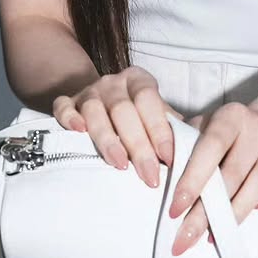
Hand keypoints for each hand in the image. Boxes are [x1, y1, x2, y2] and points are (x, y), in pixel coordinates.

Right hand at [52, 66, 179, 188]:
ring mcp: (88, 92)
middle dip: (138, 145)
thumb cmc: (137, 115)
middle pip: (123, 110)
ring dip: (108, 139)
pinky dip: (69, 118)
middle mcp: (113, 83)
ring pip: (95, 111)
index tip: (168, 158)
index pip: (149, 100)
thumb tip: (195, 154)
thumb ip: (173, 129)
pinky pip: (63, 107)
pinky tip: (78, 133)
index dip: (159, 129)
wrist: (102, 99)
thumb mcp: (157, 114)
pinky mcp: (67, 102)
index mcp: (139, 81)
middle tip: (149, 176)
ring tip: (120, 165)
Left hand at [168, 103, 257, 255]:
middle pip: (232, 174)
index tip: (175, 210)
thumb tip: (158, 167)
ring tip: (214, 237)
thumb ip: (183, 143)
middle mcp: (257, 124)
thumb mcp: (206, 128)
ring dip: (235, 214)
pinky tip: (256, 210)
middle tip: (185, 238)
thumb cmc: (231, 133)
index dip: (192, 179)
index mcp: (230, 116)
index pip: (209, 148)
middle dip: (206, 212)